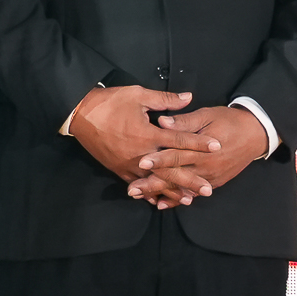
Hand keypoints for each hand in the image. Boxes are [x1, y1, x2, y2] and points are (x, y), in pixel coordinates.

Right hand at [68, 86, 219, 204]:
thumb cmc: (109, 102)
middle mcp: (141, 153)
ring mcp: (129, 164)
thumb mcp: (137, 94)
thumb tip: (188, 98)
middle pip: (171, 169)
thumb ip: (165, 99)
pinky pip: (138, 184)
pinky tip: (160, 200)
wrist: (79, 114)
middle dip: (190, 180)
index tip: (217, 147)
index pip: (179, 140)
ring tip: (189, 200)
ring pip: (155, 181)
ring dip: (172, 191)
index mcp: (148, 134)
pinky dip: (150, 193)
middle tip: (208, 189)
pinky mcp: (119, 169)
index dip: (199, 143)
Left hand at [131, 105, 267, 206]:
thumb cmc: (229, 121)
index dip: (158, 159)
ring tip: (140, 197)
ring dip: (160, 193)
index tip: (141, 162)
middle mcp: (206, 167)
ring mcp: (210, 177)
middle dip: (153, 183)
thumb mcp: (207, 115)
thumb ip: (184, 122)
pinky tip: (161, 204)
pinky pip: (192, 193)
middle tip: (132, 189)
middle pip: (175, 176)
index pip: (176, 155)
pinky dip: (176, 199)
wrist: (256, 134)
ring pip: (181, 188)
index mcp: (203, 149)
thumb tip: (161, 122)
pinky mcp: (214, 182)